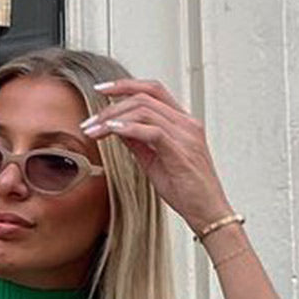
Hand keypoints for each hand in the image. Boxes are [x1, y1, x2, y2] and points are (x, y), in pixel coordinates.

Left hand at [81, 78, 231, 238]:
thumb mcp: (155, 162)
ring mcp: (185, 135)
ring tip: (94, 132)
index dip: (125, 85)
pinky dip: (128, 129)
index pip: (153, 90)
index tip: (102, 90)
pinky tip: (111, 132)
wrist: (208, 213)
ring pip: (144, 111)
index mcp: (183, 122)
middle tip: (89, 123)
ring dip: (113, 119)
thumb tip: (117, 128)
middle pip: (144, 97)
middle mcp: (186, 123)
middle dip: (111, 107)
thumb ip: (139, 142)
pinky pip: (152, 131)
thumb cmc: (187, 191)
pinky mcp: (180, 151)